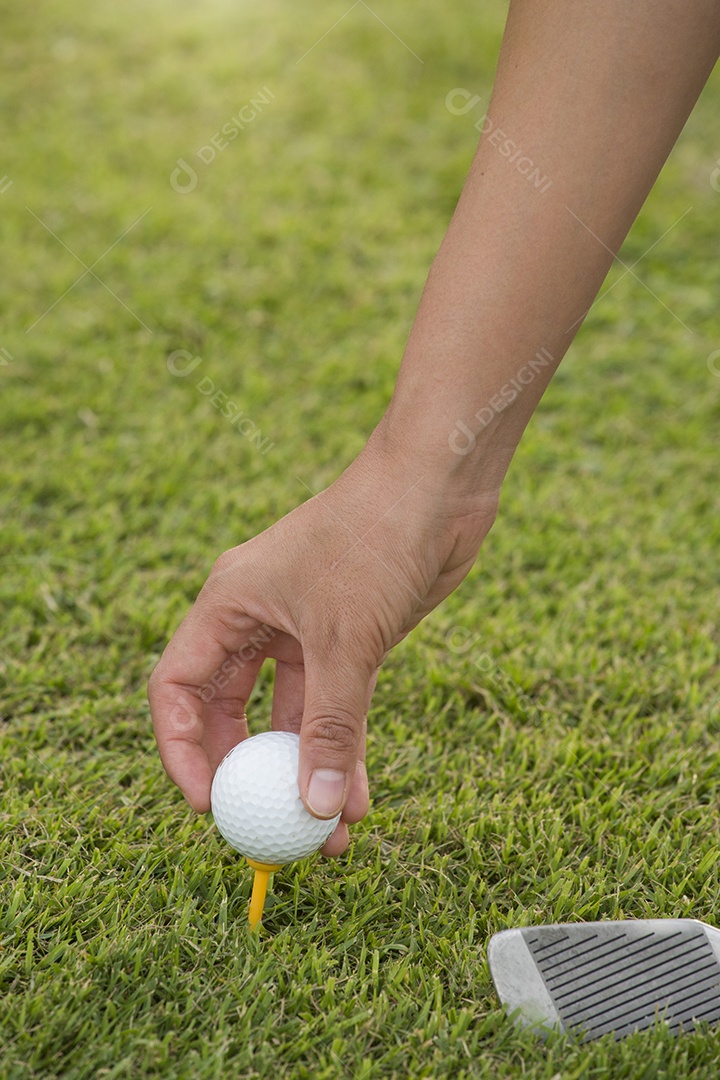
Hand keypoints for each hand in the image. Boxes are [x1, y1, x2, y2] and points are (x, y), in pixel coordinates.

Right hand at [148, 429, 497, 855]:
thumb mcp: (346, 640)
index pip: (178, 687)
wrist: (439, 484)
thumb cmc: (375, 540)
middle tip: (269, 830)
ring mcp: (306, 629)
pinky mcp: (351, 638)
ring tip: (330, 837)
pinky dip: (342, 748)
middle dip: (250, 773)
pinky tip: (358, 797)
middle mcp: (258, 618)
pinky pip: (336, 706)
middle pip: (230, 712)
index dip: (183, 750)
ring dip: (306, 771)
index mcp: (229, 603)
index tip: (209, 805)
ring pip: (290, 716)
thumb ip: (329, 726)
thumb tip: (317, 810)